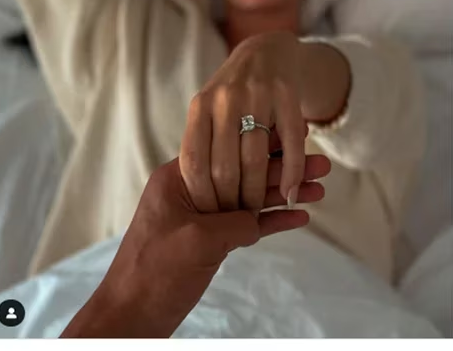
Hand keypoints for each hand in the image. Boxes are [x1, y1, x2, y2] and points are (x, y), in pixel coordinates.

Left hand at [62, 154, 331, 337]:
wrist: (131, 316)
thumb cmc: (153, 274)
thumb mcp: (199, 241)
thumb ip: (235, 222)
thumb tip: (258, 219)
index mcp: (179, 178)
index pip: (229, 150)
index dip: (265, 143)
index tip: (295, 135)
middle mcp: (192, 192)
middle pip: (247, 173)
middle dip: (285, 170)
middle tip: (322, 164)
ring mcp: (202, 218)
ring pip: (252, 199)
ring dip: (285, 195)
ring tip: (321, 188)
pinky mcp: (211, 242)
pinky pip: (247, 226)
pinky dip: (272, 222)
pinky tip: (300, 217)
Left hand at [181, 31, 308, 214]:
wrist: (268, 51)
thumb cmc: (233, 94)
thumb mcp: (209, 111)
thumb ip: (202, 145)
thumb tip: (197, 200)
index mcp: (200, 107)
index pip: (194, 163)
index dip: (202, 195)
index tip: (209, 217)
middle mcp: (226, 99)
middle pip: (225, 167)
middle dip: (230, 201)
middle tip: (235, 220)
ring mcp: (258, 95)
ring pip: (256, 159)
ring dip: (258, 193)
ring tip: (258, 212)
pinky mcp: (288, 95)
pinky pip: (291, 144)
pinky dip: (291, 174)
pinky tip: (290, 195)